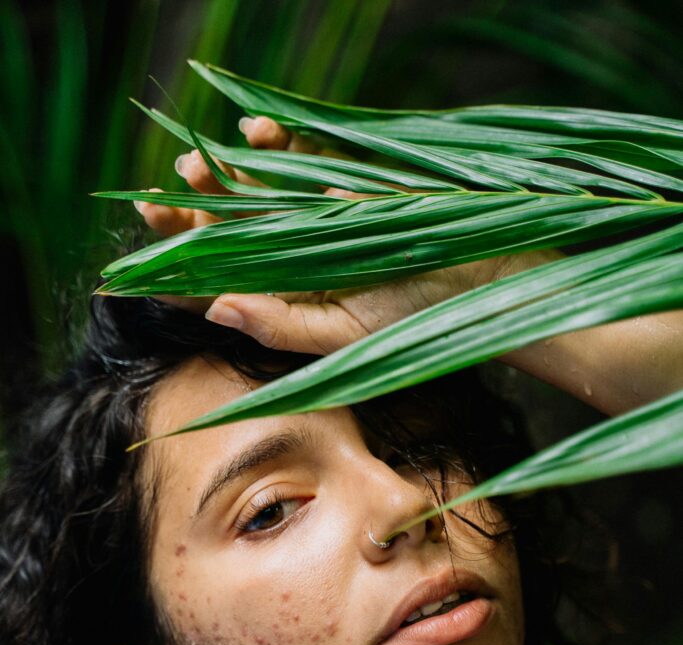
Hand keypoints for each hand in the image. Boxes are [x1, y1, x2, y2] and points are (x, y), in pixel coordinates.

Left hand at [135, 116, 520, 354]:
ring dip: (221, 175)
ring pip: (252, 191)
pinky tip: (255, 135)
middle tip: (161, 201)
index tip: (138, 261)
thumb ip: (282, 325)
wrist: (480, 277)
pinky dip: (273, 143)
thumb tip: (215, 307)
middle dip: (187, 214)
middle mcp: (291, 257)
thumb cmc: (416, 315)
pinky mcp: (339, 180)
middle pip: (224, 233)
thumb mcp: (345, 332)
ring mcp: (313, 216)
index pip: (219, 285)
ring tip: (194, 167)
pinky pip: (296, 156)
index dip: (176, 271)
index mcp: (284, 297)